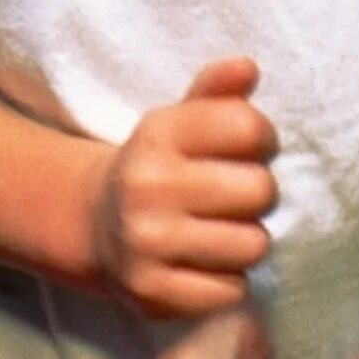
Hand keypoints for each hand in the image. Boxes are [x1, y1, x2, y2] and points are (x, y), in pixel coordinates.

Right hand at [90, 57, 278, 318]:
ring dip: (247, 241)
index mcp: (158, 134)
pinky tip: (205, 266)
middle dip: (258, 195)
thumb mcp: (180, 122)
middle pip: (260, 190)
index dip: (262, 140)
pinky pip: (231, 290)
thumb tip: (248, 67)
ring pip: (253, 244)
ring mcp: (147, 243)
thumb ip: (217, 94)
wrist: (96, 225)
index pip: (247, 127)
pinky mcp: (151, 291)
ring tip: (222, 233)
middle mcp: (147, 186)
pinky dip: (227, 282)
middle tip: (236, 199)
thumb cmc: (160, 168)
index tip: (248, 150)